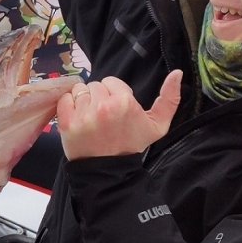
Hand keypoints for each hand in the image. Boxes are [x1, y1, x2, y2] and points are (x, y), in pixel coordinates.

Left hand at [57, 71, 182, 159]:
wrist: (109, 170)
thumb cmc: (132, 144)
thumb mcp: (158, 125)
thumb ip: (170, 99)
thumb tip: (177, 73)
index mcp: (124, 102)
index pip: (111, 81)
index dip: (114, 94)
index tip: (117, 109)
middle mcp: (103, 106)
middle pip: (95, 85)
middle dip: (99, 97)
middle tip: (104, 116)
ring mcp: (83, 115)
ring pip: (79, 90)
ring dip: (84, 101)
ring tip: (91, 118)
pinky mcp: (66, 122)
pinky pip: (64, 99)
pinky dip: (68, 105)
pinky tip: (78, 118)